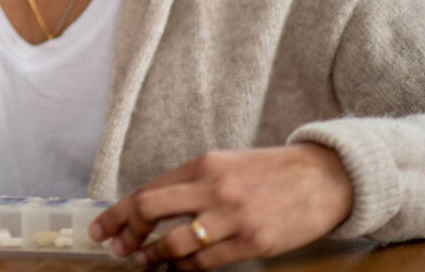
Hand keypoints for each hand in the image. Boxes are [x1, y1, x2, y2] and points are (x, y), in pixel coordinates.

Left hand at [89, 144, 353, 269]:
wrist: (324, 178)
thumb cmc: (269, 173)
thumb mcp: (225, 165)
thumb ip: (190, 184)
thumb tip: (149, 209)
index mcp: (202, 164)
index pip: (147, 190)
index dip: (118, 213)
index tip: (100, 229)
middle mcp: (213, 187)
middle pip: (150, 208)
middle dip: (127, 232)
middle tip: (119, 249)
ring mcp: (233, 216)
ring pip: (175, 242)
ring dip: (154, 257)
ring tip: (147, 262)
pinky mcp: (253, 242)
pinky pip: (206, 263)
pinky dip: (186, 270)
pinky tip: (178, 270)